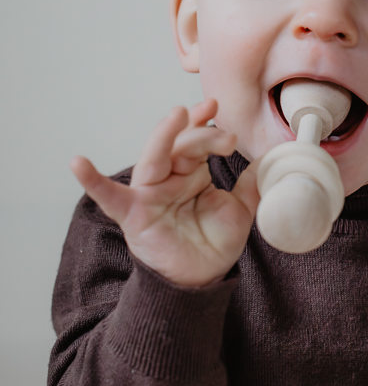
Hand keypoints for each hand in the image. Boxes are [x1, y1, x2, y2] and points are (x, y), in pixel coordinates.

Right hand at [70, 99, 259, 286]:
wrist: (202, 279)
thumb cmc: (214, 243)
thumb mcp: (241, 209)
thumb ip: (252, 184)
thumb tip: (271, 159)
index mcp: (191, 172)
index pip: (196, 140)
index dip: (204, 123)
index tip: (216, 106)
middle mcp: (168, 178)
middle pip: (180, 146)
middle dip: (201, 134)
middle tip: (225, 134)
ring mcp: (148, 194)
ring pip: (154, 158)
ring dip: (164, 135)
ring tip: (177, 116)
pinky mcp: (133, 215)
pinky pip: (109, 197)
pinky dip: (93, 181)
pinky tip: (78, 163)